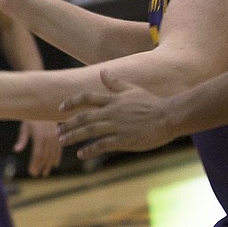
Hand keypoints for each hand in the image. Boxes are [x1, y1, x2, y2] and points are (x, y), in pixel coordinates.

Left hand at [14, 119, 61, 177]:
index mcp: (39, 136)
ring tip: (44, 173)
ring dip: (48, 165)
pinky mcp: (59, 136)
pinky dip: (57, 157)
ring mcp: (55, 137)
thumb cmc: (31, 118)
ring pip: (53, 154)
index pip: (38, 154)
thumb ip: (22, 140)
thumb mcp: (25, 127)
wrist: (44, 108)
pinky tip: (54, 165)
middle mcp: (49, 137)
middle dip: (40, 167)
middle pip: (45, 156)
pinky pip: (59, 149)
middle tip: (36, 175)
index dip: (35, 164)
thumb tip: (15, 150)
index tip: (32, 173)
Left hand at [57, 67, 177, 158]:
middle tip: (58, 131)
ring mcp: (117, 126)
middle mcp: (111, 112)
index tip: (60, 108)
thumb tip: (102, 72)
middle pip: (83, 117)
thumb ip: (115, 82)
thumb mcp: (132, 90)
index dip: (71, 102)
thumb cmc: (152, 103)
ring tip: (62, 141)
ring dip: (73, 136)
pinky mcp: (123, 139)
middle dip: (68, 124)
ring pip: (89, 131)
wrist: (169, 116)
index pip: (87, 98)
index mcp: (113, 99)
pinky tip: (80, 154)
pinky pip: (102, 145)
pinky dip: (89, 150)